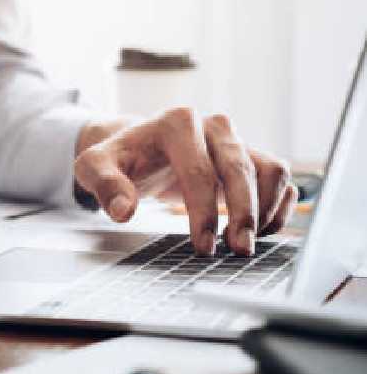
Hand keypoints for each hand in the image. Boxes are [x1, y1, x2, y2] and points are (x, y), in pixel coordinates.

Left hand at [74, 108, 296, 255]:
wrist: (137, 146)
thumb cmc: (120, 158)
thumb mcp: (95, 167)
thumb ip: (104, 185)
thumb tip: (122, 211)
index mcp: (176, 123)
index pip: (199, 171)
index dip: (204, 212)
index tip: (203, 246)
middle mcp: (212, 126)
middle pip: (240, 170)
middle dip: (243, 214)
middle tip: (238, 250)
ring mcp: (234, 139)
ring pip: (269, 170)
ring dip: (266, 209)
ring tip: (248, 242)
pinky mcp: (249, 154)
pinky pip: (278, 175)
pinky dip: (278, 203)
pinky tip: (262, 229)